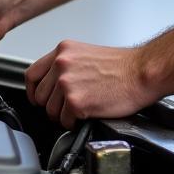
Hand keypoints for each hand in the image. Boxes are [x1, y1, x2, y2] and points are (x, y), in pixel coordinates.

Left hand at [25, 40, 155, 128]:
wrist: (142, 72)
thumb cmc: (122, 66)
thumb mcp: (87, 54)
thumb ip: (67, 65)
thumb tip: (54, 83)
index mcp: (63, 51)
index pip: (32, 74)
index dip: (33, 91)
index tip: (37, 99)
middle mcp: (61, 64)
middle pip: (40, 96)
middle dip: (51, 106)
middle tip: (67, 108)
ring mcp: (67, 83)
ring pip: (50, 111)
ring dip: (64, 116)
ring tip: (82, 110)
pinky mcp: (76, 102)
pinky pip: (65, 121)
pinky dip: (74, 123)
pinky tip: (88, 114)